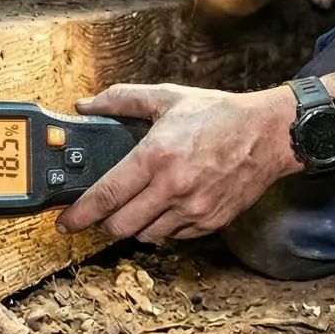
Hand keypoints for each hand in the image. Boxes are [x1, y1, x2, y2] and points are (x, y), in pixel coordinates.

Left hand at [55, 83, 296, 244]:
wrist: (269, 134)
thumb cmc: (220, 114)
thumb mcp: (168, 97)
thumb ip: (122, 100)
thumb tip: (86, 105)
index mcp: (156, 155)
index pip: (106, 196)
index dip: (78, 215)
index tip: (64, 223)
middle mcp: (173, 186)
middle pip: (120, 225)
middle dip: (104, 223)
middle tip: (102, 214)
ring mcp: (194, 208)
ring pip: (146, 235)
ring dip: (135, 225)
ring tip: (139, 206)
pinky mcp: (210, 221)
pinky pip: (174, 236)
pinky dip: (164, 226)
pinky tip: (169, 206)